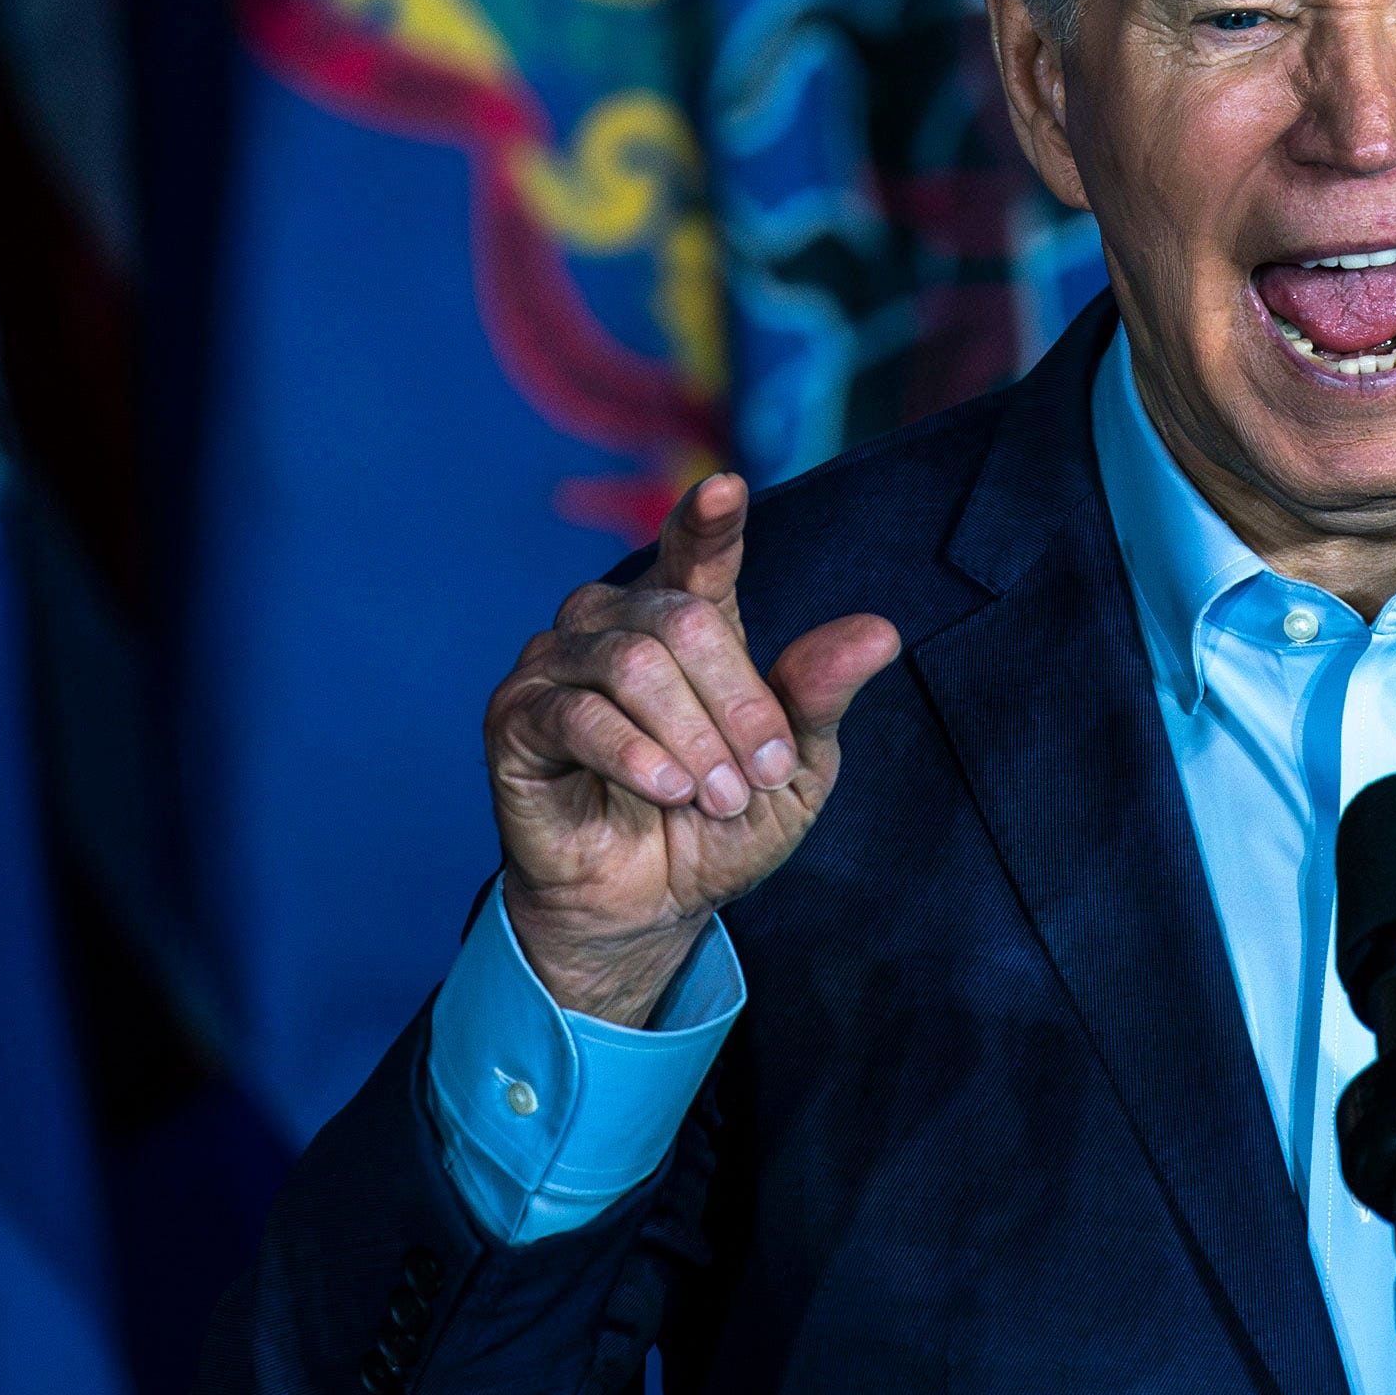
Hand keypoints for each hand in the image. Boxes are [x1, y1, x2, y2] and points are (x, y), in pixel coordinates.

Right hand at [483, 474, 898, 1022]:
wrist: (653, 905)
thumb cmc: (722, 823)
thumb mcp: (793, 770)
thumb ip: (820, 698)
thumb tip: (881, 632)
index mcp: (688, 618)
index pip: (698, 550)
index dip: (711, 520)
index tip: (727, 489)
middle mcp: (615, 623)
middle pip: (681, 619)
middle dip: (737, 702)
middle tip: (761, 773)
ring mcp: (557, 665)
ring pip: (632, 662)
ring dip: (691, 737)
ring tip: (717, 797)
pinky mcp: (514, 719)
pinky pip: (577, 715)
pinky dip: (635, 754)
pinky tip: (668, 788)